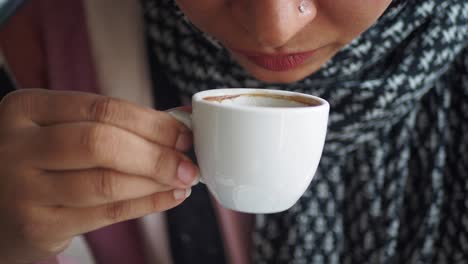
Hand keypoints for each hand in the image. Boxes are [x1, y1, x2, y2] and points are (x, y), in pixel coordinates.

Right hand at [0, 89, 198, 262]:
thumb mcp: (60, 129)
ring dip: (155, 182)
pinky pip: (107, 213)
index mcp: (26, 110)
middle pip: (101, 144)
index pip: (102, 109)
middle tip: (189, 163)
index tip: (184, 134)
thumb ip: (111, 124)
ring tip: (183, 180)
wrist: (0, 207)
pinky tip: (169, 197)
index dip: (151, 122)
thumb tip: (180, 123)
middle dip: (156, 155)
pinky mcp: (39, 227)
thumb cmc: (43, 161)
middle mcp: (18, 147)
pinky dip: (147, 204)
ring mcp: (25, 190)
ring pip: (106, 183)